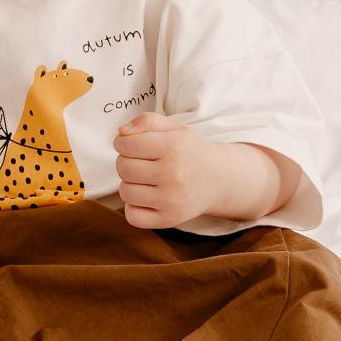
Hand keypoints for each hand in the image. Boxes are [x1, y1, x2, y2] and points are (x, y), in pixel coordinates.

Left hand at [115, 112, 221, 229]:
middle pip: (123, 168)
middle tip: (141, 162)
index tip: (132, 145)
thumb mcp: (174, 128)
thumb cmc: (189, 152)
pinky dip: (134, 207)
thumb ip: (146, 121)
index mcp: (173, 147)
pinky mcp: (169, 219)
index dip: (123, 143)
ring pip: (125, 192)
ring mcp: (172, 200)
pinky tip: (147, 197)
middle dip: (126, 162)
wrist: (219, 180)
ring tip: (146, 180)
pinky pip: (133, 216)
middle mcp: (173, 174)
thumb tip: (122, 132)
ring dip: (130, 184)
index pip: (126, 144)